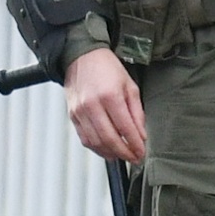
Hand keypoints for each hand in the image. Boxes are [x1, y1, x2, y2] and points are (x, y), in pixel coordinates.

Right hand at [66, 46, 147, 163]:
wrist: (82, 58)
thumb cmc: (107, 69)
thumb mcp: (129, 86)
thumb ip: (136, 112)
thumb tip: (141, 134)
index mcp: (110, 96)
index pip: (125, 128)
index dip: (135, 144)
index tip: (142, 152)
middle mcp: (92, 105)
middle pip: (109, 139)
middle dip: (124, 152)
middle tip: (134, 158)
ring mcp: (80, 112)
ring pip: (95, 142)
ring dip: (110, 153)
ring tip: (121, 156)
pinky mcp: (72, 116)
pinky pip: (84, 138)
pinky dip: (96, 148)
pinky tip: (106, 150)